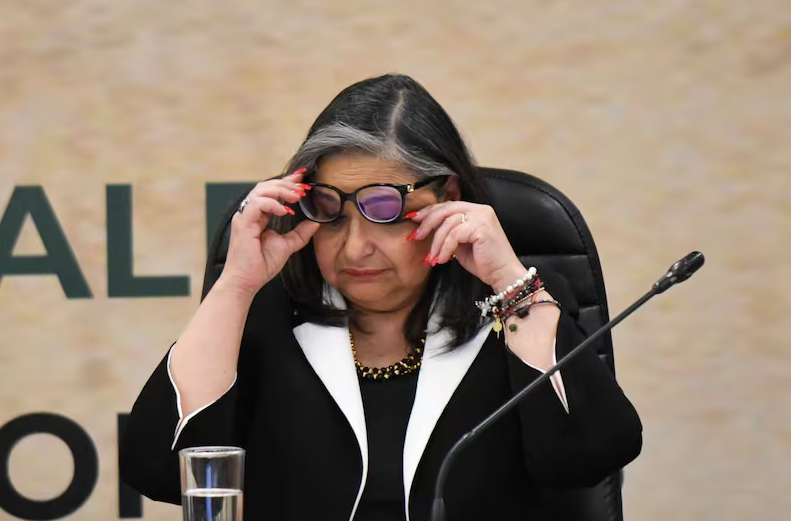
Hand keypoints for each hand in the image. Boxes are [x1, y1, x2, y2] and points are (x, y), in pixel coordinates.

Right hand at [220, 168, 319, 296]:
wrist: (246, 282)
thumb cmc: (260, 265)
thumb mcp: (287, 245)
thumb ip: (300, 233)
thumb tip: (316, 222)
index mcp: (258, 216)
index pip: (272, 192)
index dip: (287, 182)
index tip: (303, 178)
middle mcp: (249, 213)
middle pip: (265, 186)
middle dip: (286, 184)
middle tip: (303, 188)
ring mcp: (244, 217)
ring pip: (260, 191)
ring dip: (281, 191)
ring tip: (297, 197)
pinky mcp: (243, 224)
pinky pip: (256, 204)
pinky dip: (272, 204)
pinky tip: (285, 211)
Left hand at [408, 202, 526, 291]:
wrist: (503, 275)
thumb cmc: (483, 262)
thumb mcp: (461, 244)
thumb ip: (448, 232)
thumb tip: (425, 228)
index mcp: (476, 210)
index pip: (447, 205)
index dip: (428, 212)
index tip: (413, 220)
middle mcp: (480, 209)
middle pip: (445, 209)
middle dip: (427, 223)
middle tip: (415, 237)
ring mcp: (482, 217)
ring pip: (448, 224)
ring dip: (436, 243)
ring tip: (432, 258)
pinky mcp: (482, 228)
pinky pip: (454, 235)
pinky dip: (445, 248)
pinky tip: (442, 260)